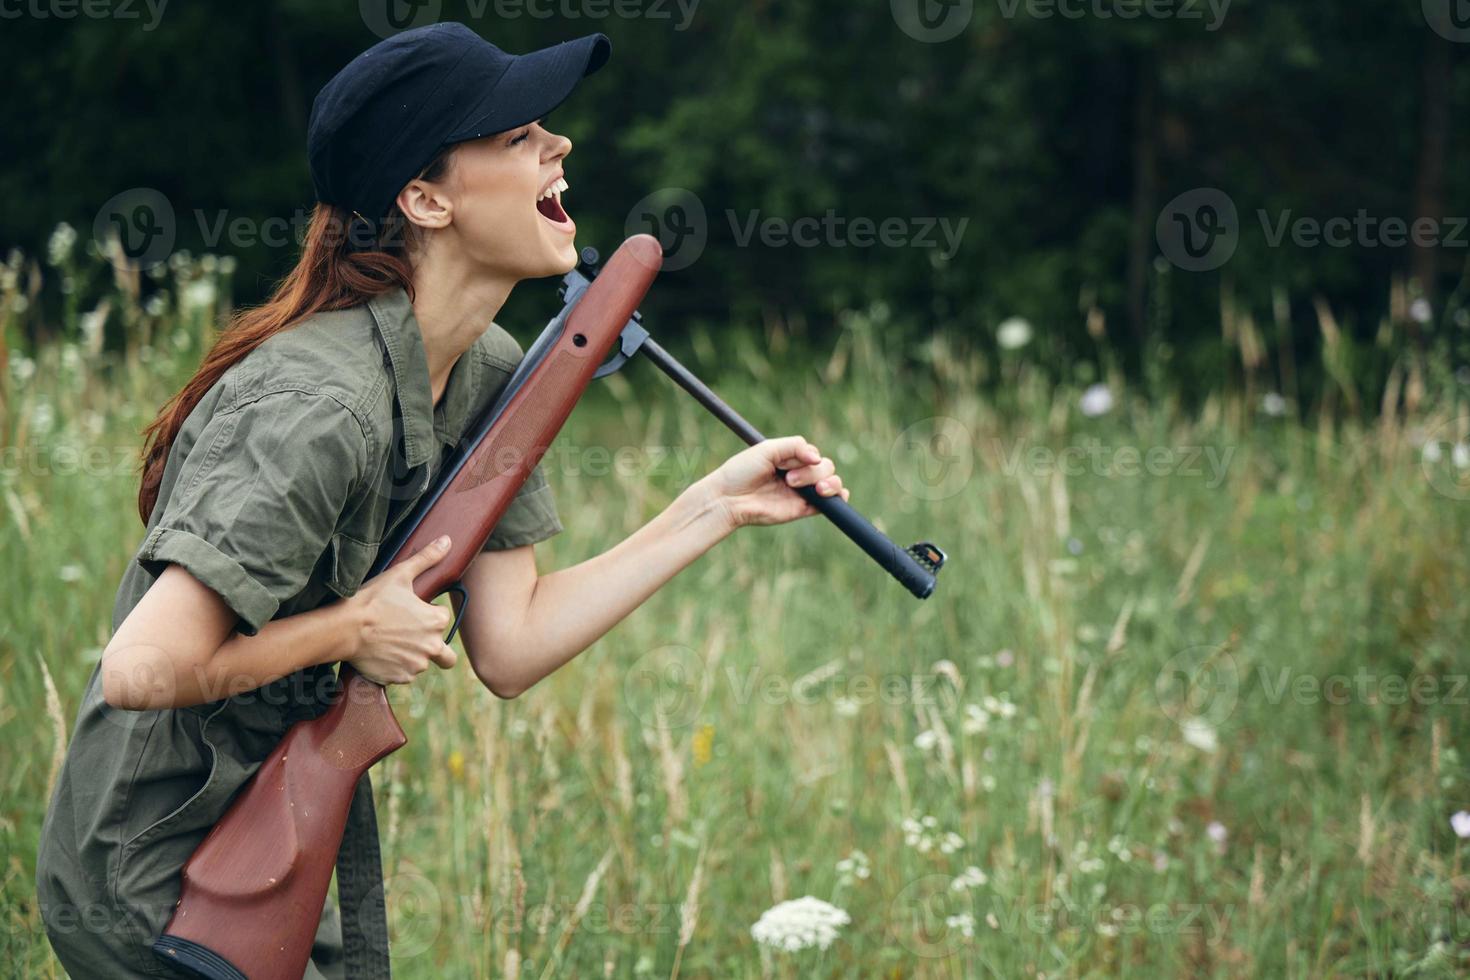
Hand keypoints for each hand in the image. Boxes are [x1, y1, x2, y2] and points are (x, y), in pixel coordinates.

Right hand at [345, 535, 458, 684]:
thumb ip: (427, 558)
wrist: (343, 628)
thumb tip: (447, 541)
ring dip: (413, 656)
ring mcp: (416, 665)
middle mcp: (432, 647)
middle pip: (446, 655)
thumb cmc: (372, 600)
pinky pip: (404, 675)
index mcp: (436, 621)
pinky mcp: (399, 678)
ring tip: (390, 642)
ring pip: (422, 663)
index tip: (411, 611)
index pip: (443, 618)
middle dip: (436, 648)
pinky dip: (397, 667)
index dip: (428, 613)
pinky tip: (382, 654)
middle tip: (413, 637)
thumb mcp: (400, 575)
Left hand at [706, 435, 849, 529]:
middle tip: (789, 479)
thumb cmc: (742, 471)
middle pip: (826, 467)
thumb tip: (818, 458)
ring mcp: (802, 492)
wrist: (729, 498)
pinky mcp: (803, 509)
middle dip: (812, 472)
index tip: (789, 463)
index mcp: (790, 458)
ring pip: (832, 482)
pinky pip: (830, 504)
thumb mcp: (767, 449)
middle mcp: (799, 474)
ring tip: (815, 490)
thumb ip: (794, 446)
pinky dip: (839, 498)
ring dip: (829, 482)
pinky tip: (828, 494)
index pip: (814, 454)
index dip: (810, 457)